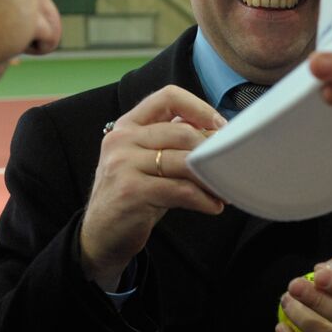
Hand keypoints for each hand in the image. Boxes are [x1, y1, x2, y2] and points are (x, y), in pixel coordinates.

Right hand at [80, 85, 225, 289]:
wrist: (101, 235)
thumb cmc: (134, 195)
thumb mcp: (148, 161)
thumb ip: (173, 143)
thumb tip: (219, 134)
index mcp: (128, 125)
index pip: (169, 97)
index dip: (200, 108)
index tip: (220, 127)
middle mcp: (121, 139)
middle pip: (183, 132)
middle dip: (212, 151)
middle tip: (230, 166)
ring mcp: (123, 164)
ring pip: (184, 161)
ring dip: (212, 177)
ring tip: (225, 189)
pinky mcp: (131, 191)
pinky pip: (180, 190)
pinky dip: (203, 199)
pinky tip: (214, 206)